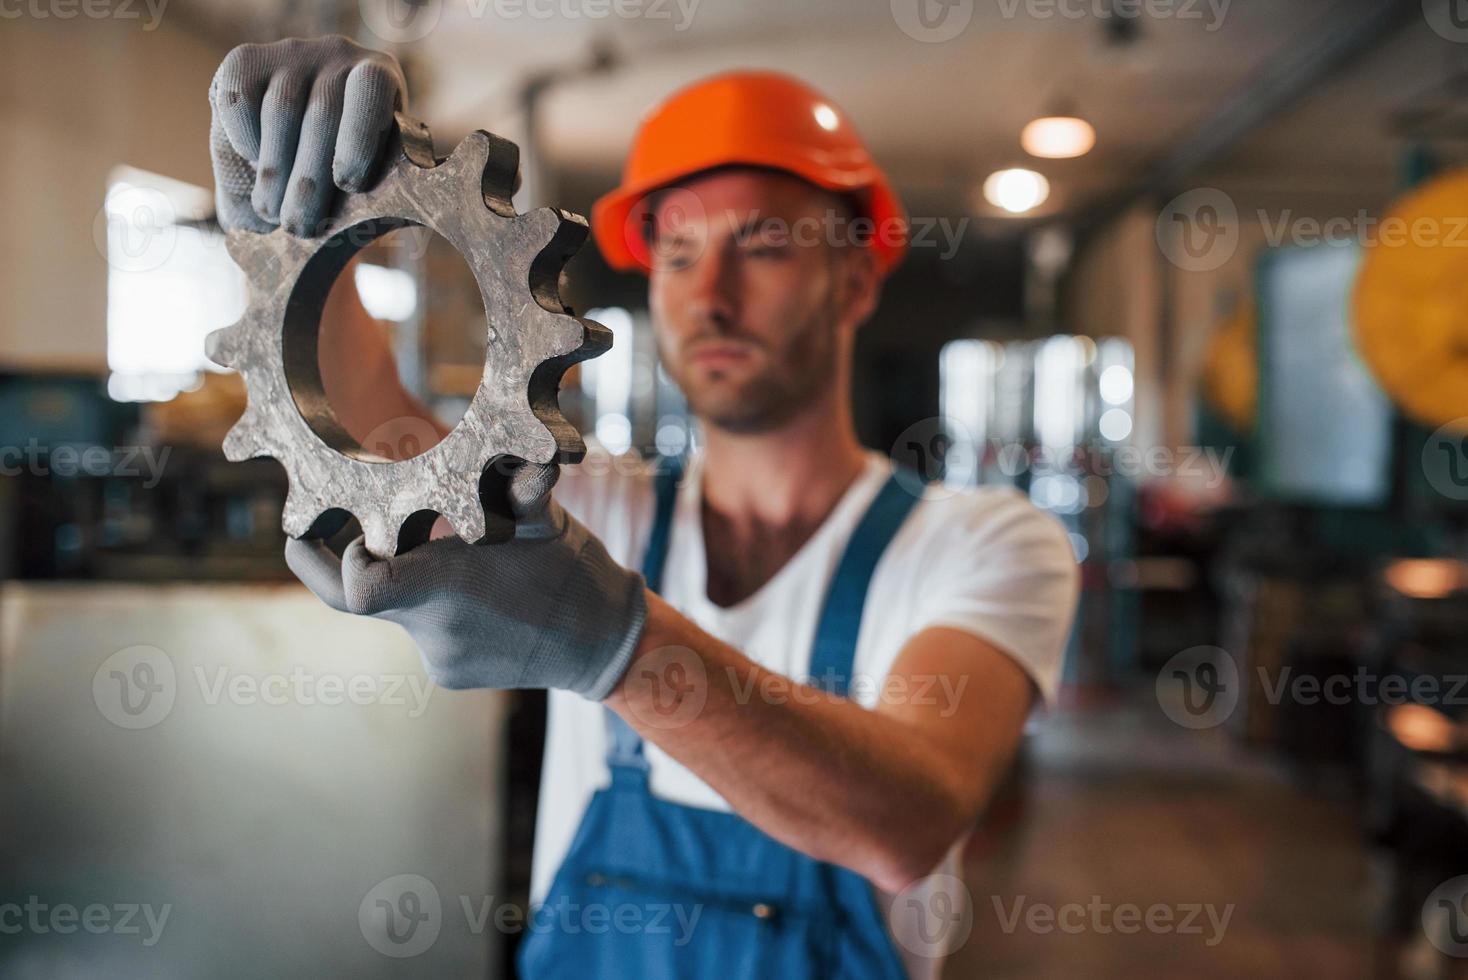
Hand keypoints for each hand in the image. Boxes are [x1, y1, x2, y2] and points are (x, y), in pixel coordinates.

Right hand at [208, 35, 404, 235]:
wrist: (295, 155)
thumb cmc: (343, 172)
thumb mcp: (366, 178)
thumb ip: (370, 189)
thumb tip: (376, 218)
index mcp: (381, 75)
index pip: (372, 88)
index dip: (359, 136)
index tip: (348, 185)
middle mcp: (338, 54)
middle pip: (323, 113)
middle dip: (309, 180)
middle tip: (302, 227)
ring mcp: (291, 54)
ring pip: (281, 112)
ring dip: (276, 172)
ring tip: (275, 214)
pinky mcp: (246, 60)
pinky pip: (240, 101)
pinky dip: (247, 140)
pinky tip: (256, 165)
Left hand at [283, 462, 648, 700]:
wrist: (605, 645)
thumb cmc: (574, 574)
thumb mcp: (544, 520)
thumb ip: (517, 485)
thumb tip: (522, 454)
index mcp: (448, 586)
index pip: (356, 588)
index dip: (333, 558)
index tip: (348, 532)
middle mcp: (434, 629)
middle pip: (360, 596)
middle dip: (346, 562)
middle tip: (328, 533)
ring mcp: (440, 659)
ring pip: (398, 610)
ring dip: (412, 581)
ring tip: (458, 562)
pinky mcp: (449, 675)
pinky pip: (422, 633)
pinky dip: (437, 608)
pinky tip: (478, 597)